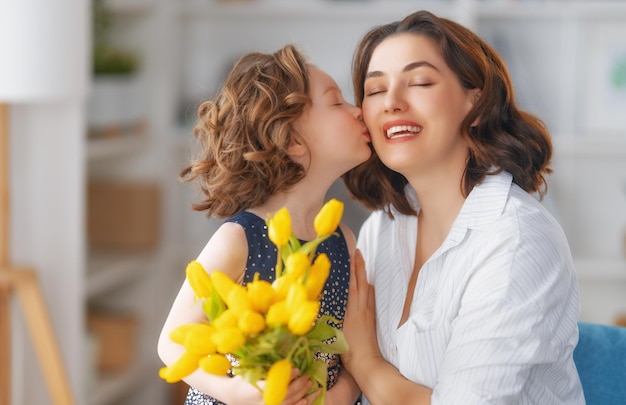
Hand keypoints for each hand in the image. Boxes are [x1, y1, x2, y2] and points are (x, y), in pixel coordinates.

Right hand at [226, 368, 314, 404]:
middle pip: (286, 394)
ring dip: (301, 393)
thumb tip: (283, 360)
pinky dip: (298, 404)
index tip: (297, 369)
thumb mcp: (251, 372)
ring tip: (309, 383)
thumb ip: (266, 368)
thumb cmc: (242, 381)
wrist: (233, 396)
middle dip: (299, 384)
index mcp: (258, 389)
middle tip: (306, 375)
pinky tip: (305, 399)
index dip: (288, 377)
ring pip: (289, 402)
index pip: (277, 383)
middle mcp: (265, 401)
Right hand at [341, 249, 380, 373]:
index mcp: (351, 311)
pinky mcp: (371, 318)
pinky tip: (367, 284)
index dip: (351, 270)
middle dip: (359, 266)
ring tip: (360, 262)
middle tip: (357, 251)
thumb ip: (332, 316)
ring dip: (364, 274)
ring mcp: (368, 313)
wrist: (367, 363)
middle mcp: (361, 309)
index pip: (352, 285)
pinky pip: (370, 298)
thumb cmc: (348, 351)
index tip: (350, 255)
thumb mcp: (335, 332)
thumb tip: (325, 302)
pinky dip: (368, 288)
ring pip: (367, 289)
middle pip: (361, 283)